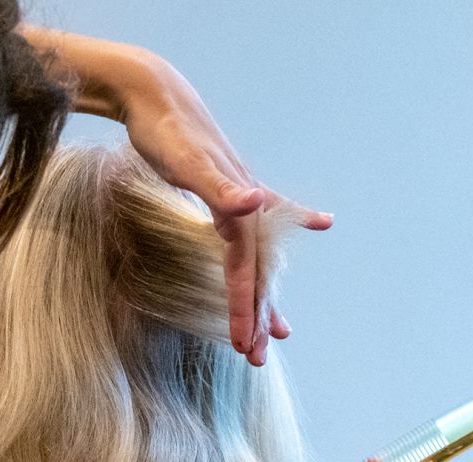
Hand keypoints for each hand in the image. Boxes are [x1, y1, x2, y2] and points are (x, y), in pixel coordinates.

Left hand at [16, 26, 331, 366]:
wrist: (154, 94)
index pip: (245, 270)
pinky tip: (318, 225)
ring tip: (277, 332)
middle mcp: (244, 208)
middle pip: (255, 272)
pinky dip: (278, 236)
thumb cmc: (164, 130)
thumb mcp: (188, 160)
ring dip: (264, 295)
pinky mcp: (223, 193)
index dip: (245, 307)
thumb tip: (257, 203)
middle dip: (257, 316)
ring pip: (254, 260)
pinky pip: (249, 228)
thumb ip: (222, 187)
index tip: (243, 345)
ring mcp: (237, 201)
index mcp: (237, 209)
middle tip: (255, 358)